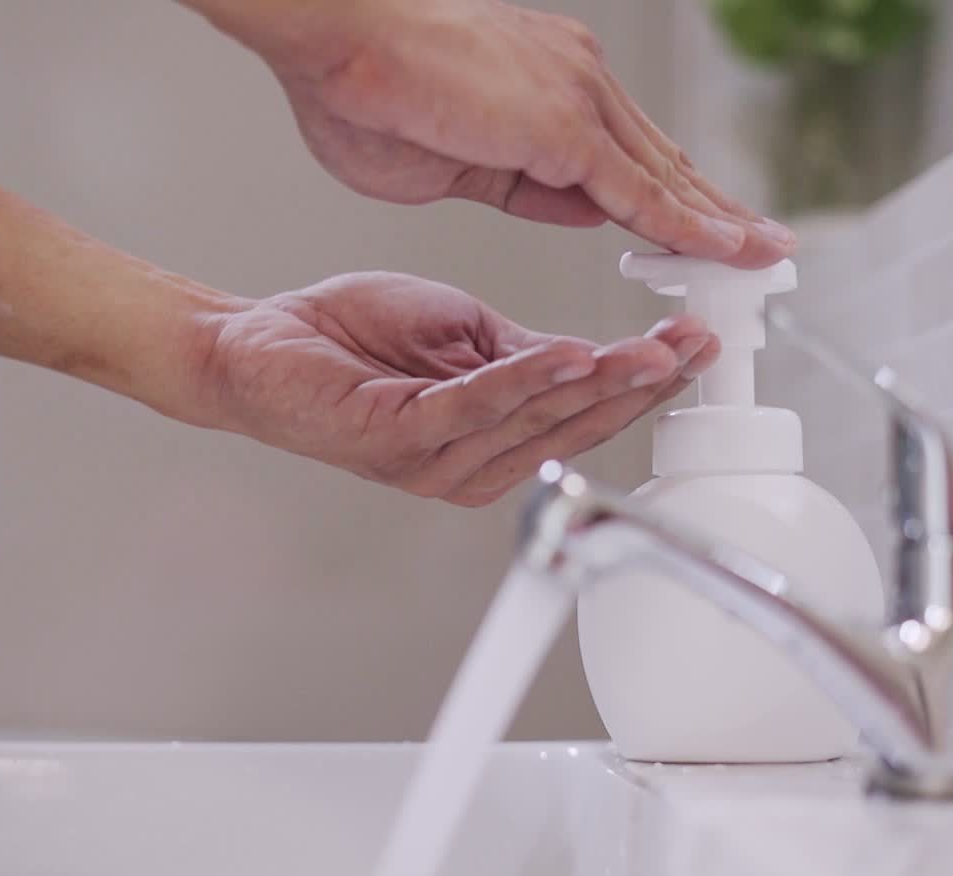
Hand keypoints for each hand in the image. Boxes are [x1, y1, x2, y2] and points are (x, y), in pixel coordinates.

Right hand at [188, 0, 791, 267]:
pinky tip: (726, 250)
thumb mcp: (451, 167)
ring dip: (717, 219)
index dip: (669, 194)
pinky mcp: (567, 126)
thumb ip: (520, 189)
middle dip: (711, 207)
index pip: (625, 151)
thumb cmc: (361, 92)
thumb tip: (575, 210)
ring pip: (663, 174)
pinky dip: (688, 226)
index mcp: (548, 82)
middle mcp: (576, 77)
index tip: (702, 228)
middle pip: (660, 159)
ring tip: (764, 254)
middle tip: (759, 245)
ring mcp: (577, 96)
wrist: (332, 41)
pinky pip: (642, 191)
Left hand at [197, 272, 717, 505]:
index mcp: (489, 441)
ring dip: (601, 384)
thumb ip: (525, 351)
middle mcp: (468, 466)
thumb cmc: (350, 339)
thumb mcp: (462, 333)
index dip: (640, 382)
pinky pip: (477, 406)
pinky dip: (529, 380)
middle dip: (641, 386)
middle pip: (574, 427)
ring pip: (537, 421)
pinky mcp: (399, 440)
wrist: (258, 346)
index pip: (582, 416)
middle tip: (695, 348)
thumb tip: (593, 354)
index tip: (693, 346)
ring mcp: (435, 462)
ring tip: (653, 352)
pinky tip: (574, 355)